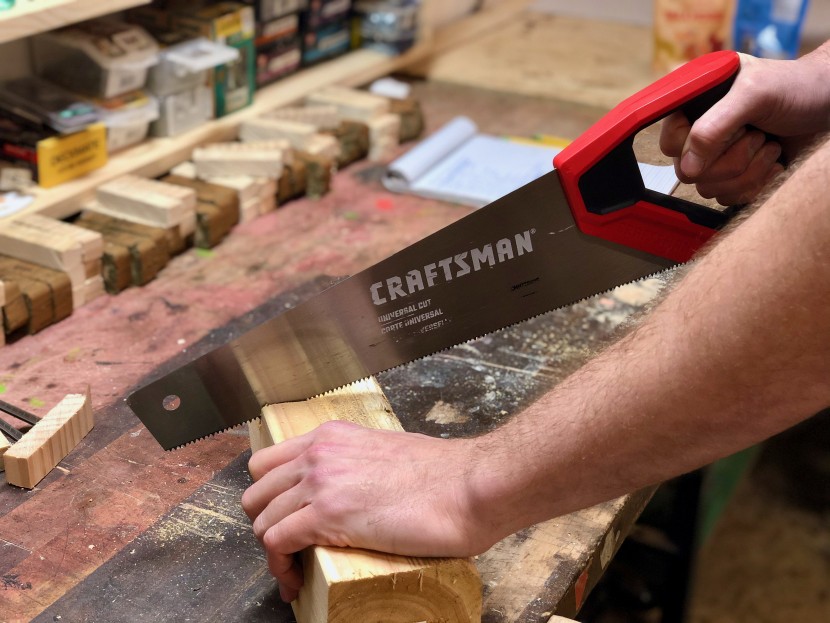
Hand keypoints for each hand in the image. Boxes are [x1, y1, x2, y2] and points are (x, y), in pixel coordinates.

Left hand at [241, 421, 489, 601]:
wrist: (468, 486)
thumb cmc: (444, 476)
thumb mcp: (389, 454)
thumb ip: (360, 465)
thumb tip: (356, 492)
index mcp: (333, 436)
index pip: (269, 462)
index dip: (271, 496)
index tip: (284, 519)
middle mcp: (319, 453)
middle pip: (257, 491)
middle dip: (267, 524)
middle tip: (288, 549)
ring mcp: (320, 481)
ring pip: (261, 519)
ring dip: (272, 551)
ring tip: (293, 571)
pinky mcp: (327, 514)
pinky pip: (276, 543)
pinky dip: (280, 568)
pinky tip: (295, 581)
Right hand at [660, 47, 829, 204]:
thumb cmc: (798, 88)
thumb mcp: (754, 94)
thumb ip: (714, 127)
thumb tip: (687, 168)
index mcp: (696, 104)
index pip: (668, 143)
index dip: (691, 148)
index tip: (724, 136)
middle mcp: (702, 132)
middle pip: (688, 173)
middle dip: (730, 160)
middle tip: (756, 136)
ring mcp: (718, 156)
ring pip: (710, 189)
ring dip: (747, 172)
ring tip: (769, 145)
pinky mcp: (736, 177)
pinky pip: (729, 198)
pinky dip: (756, 184)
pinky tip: (773, 163)